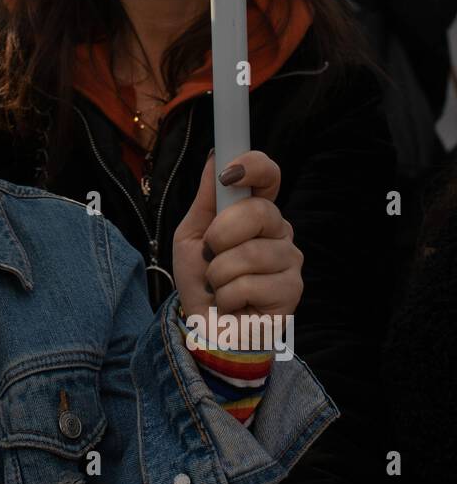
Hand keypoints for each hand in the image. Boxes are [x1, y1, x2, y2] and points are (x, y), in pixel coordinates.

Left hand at [173, 150, 301, 342]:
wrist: (205, 327)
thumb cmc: (201, 281)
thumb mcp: (191, 235)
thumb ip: (205, 198)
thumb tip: (215, 156)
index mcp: (257, 213)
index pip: (269, 175)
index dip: (254, 166)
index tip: (228, 174)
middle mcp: (279, 231)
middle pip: (258, 211)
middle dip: (220, 235)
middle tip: (211, 255)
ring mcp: (290, 260)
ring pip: (249, 252)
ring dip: (219, 273)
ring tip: (221, 286)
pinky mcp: (292, 291)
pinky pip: (250, 283)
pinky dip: (228, 296)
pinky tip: (233, 304)